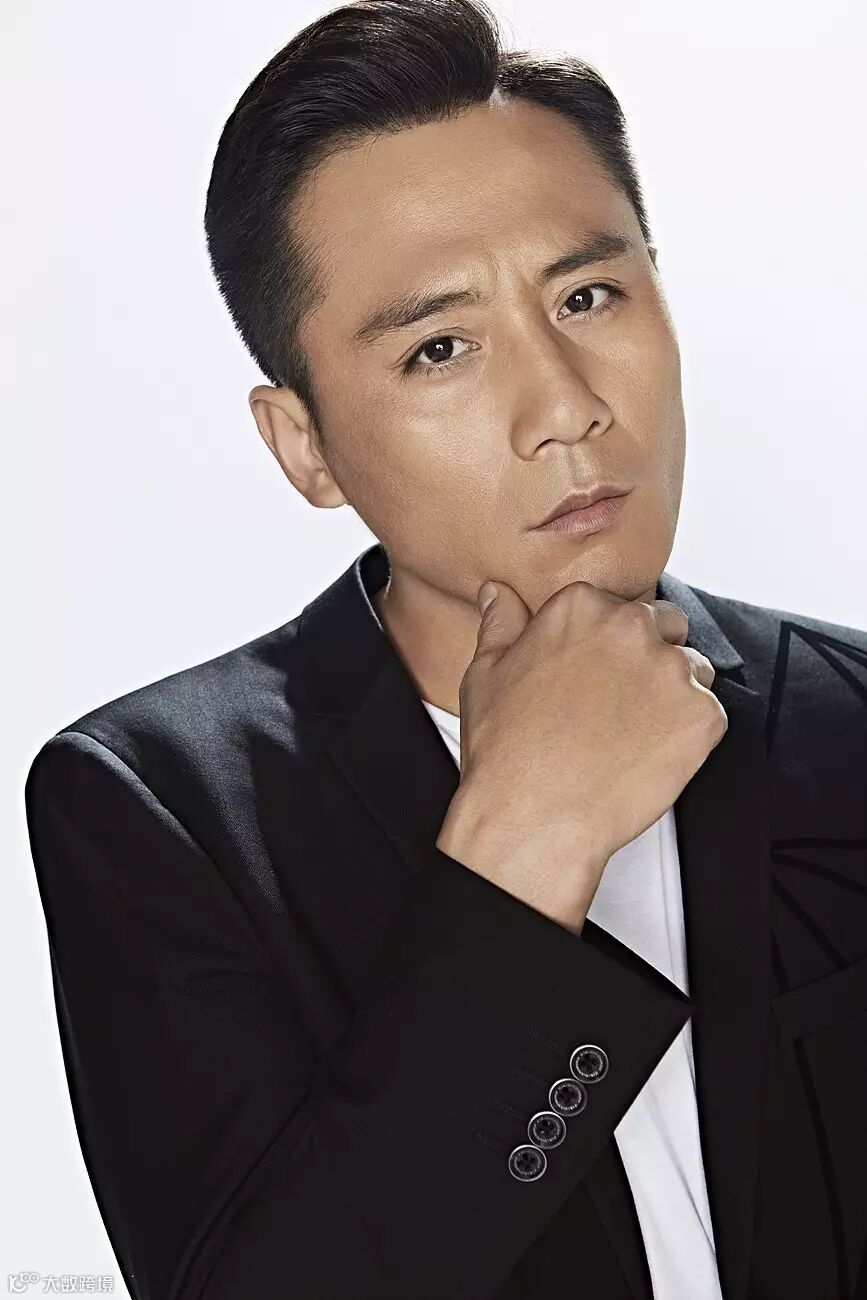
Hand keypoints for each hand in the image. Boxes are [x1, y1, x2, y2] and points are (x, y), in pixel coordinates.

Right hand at [436, 578, 726, 932]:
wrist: (535, 818)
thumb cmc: (506, 750)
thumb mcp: (485, 674)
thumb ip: (500, 623)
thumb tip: (497, 592)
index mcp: (581, 606)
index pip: (617, 606)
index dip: (608, 643)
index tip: (594, 674)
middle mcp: (631, 626)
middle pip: (666, 625)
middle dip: (650, 656)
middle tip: (619, 704)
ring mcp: (671, 670)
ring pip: (693, 669)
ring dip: (674, 693)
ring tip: (634, 735)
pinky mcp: (702, 715)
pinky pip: (708, 715)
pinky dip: (688, 736)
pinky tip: (649, 757)